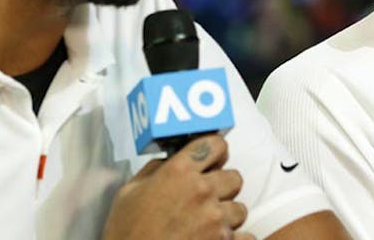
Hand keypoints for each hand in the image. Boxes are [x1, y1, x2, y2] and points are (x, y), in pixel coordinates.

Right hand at [102, 135, 254, 239]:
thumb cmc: (126, 232)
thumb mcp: (129, 192)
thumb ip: (154, 170)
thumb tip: (168, 162)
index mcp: (179, 171)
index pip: (215, 144)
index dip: (215, 151)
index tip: (212, 160)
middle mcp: (202, 190)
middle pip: (234, 177)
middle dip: (222, 186)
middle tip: (207, 197)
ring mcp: (216, 219)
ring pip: (240, 209)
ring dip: (226, 216)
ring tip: (207, 224)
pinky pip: (246, 236)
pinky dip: (236, 239)